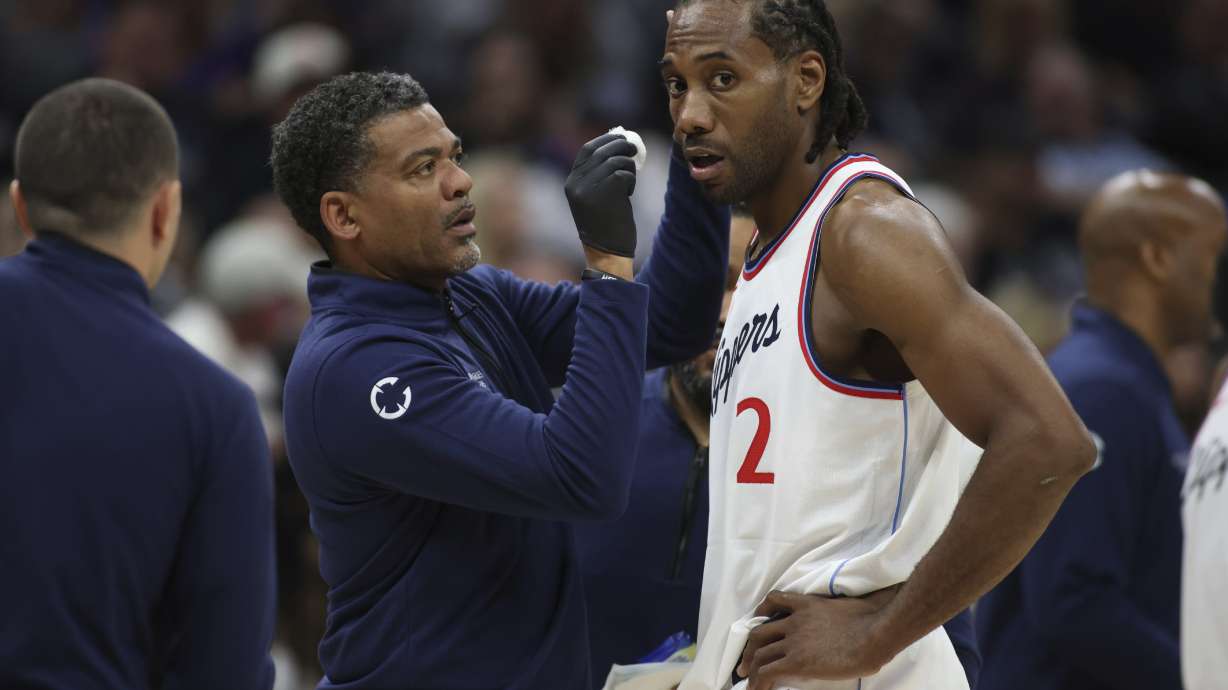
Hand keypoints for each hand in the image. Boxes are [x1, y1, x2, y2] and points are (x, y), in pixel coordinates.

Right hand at [565, 132, 637, 257]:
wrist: (607, 252)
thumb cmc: (605, 224)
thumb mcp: (594, 196)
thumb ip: (599, 173)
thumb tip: (618, 144)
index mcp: (571, 182)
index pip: (587, 150)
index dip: (605, 140)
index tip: (620, 137)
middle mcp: (577, 183)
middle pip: (602, 151)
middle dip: (621, 146)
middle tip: (634, 149)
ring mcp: (590, 188)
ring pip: (616, 161)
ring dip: (628, 167)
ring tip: (629, 182)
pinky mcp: (607, 193)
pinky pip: (624, 174)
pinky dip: (631, 180)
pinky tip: (628, 194)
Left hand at [738, 587, 899, 689]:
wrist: (875, 634)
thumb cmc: (873, 620)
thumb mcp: (852, 606)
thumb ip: (842, 610)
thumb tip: (855, 613)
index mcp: (807, 605)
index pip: (775, 600)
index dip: (762, 611)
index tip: (758, 619)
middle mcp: (794, 621)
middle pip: (760, 632)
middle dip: (750, 649)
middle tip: (746, 663)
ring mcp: (794, 641)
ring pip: (760, 654)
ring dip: (751, 668)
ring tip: (748, 680)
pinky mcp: (797, 661)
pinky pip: (768, 671)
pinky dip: (759, 681)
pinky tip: (758, 689)